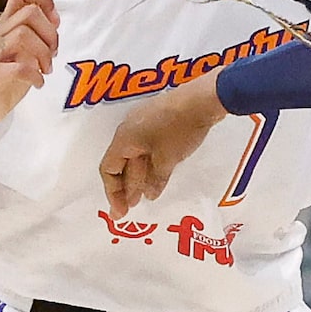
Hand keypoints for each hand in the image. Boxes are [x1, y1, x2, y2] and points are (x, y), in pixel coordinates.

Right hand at [0, 0, 59, 132]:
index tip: (54, 21)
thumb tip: (55, 20)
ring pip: (22, 35)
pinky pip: (19, 67)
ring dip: (43, 53)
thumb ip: (37, 32)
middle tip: (52, 53)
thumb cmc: (5, 76)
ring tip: (45, 68)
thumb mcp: (24, 49)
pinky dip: (35, 76)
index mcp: (7, 23)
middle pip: (29, 13)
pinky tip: (37, 83)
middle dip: (49, 33)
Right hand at [99, 79, 224, 216]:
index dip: (113, 193)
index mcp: (124, 139)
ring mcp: (144, 124)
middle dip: (126, 187)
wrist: (202, 99)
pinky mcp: (159, 121)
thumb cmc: (179, 130)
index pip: (108, 169)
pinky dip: (151, 165)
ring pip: (136, 156)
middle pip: (121, 163)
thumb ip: (155, 179)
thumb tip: (149, 194)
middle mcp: (129, 131)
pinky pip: (148, 148)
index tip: (122, 212)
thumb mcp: (167, 159)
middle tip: (132, 209)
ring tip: (145, 197)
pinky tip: (158, 178)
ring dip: (139, 177)